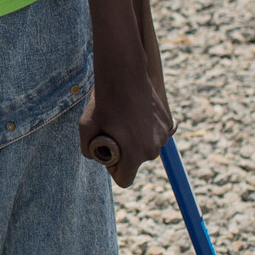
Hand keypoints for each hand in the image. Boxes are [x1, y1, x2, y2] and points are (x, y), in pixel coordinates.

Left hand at [78, 60, 174, 187]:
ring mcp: (163, 137)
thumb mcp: (85, 127)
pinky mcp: (168, 124)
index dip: (113, 170)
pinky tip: (135, 114)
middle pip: (136, 163)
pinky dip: (145, 129)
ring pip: (146, 148)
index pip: (124, 180)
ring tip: (124, 120)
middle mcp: (153, 149)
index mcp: (134, 154)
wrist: (124, 75)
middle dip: (125, 152)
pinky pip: (155, 135)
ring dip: (135, 140)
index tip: (108, 153)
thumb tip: (96, 158)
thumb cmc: (103, 102)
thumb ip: (87, 149)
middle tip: (114, 130)